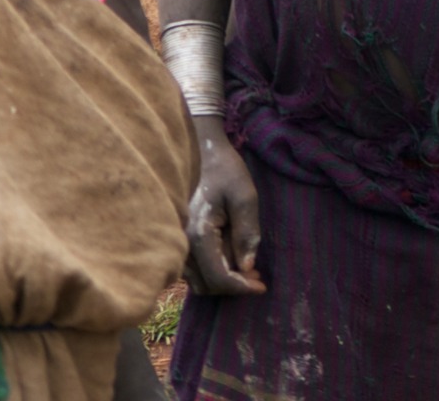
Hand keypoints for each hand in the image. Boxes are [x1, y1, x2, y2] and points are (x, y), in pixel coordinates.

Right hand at [184, 120, 265, 295]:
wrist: (200, 151)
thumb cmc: (225, 170)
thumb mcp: (245, 197)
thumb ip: (247, 234)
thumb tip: (247, 268)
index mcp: (198, 233)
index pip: (218, 278)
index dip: (241, 288)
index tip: (262, 287)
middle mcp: (181, 242)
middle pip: (206, 285)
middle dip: (233, 286)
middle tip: (257, 276)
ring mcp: (176, 242)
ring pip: (197, 280)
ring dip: (222, 280)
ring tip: (246, 267)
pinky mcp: (177, 239)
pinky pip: (192, 268)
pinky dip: (212, 271)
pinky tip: (230, 257)